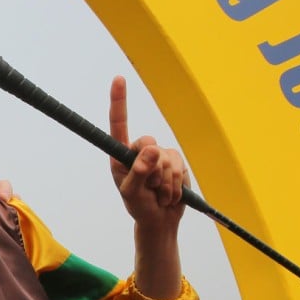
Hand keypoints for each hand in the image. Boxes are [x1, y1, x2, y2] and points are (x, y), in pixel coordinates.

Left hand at [108, 76, 187, 235]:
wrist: (159, 221)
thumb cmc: (138, 207)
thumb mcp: (132, 193)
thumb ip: (139, 172)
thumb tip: (151, 150)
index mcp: (121, 155)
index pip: (119, 124)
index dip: (119, 101)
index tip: (119, 78)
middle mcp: (139, 151)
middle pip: (150, 143)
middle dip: (152, 170)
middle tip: (150, 188)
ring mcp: (158, 156)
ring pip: (167, 159)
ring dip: (165, 182)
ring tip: (159, 194)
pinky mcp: (175, 163)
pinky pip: (180, 167)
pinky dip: (176, 185)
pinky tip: (170, 194)